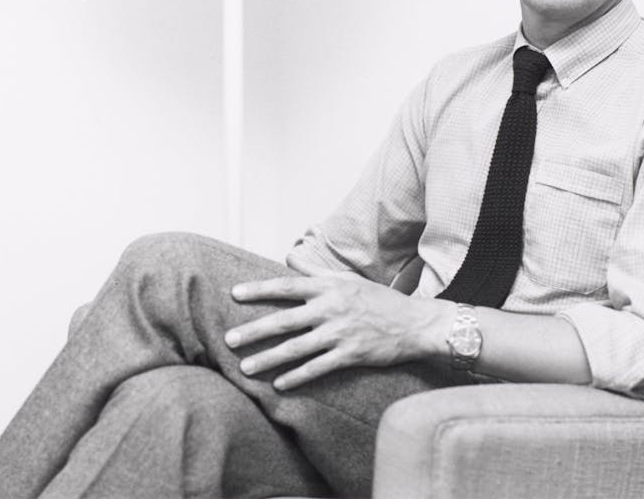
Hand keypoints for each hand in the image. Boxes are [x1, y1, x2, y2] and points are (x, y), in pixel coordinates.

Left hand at [224, 273, 452, 390]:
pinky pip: (318, 368)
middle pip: (284, 320)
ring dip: (268, 359)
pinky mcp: (351, 355)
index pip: (287, 286)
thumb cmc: (379, 300)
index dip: (260, 290)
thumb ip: (316, 272)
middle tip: (229, 340)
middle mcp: (331, 308)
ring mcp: (340, 332)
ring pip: (297, 348)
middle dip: (254, 331)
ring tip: (245, 368)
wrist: (414, 323)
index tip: (235, 294)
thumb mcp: (348, 280)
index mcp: (329, 287)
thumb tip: (289, 258)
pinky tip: (279, 384)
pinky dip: (297, 376)